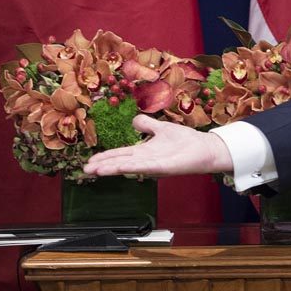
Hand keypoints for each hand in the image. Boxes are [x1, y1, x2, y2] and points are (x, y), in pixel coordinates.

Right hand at [83, 115, 233, 177]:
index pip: (120, 154)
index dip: (105, 157)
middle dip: (102, 166)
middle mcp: (146, 159)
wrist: (205, 148)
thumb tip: (134, 120)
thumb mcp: (161, 128)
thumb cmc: (186, 141)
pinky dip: (132, 167)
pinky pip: (145, 166)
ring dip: (112, 168)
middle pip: (120, 162)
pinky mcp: (164, 167)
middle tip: (86, 170)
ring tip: (96, 171)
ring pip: (128, 166)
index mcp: (144, 151)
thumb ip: (147, 124)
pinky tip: (120, 168)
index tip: (90, 161)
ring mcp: (154, 164)